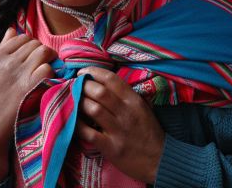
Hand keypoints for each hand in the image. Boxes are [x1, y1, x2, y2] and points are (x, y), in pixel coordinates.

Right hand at [0, 28, 56, 183]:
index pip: (22, 37)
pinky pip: (48, 68)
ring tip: (47, 70)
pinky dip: (50, 74)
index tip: (32, 57)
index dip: (30, 45)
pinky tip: (46, 82)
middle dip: (41, 52)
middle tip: (43, 64)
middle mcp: (8, 61)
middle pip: (35, 44)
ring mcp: (20, 73)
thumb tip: (11, 29)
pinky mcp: (31, 85)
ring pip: (43, 51)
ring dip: (49, 60)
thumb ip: (1, 48)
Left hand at [77, 67, 164, 183]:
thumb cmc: (149, 132)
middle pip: (99, 92)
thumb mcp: (143, 108)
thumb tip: (104, 82)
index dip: (93, 72)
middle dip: (82, 86)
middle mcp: (126, 112)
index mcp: (133, 100)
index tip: (82, 72)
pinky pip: (89, 133)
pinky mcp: (111, 147)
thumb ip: (127, 96)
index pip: (111, 79)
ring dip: (78, 103)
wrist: (160, 159)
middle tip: (73, 86)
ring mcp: (118, 130)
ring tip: (72, 102)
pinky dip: (78, 126)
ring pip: (93, 109)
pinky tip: (73, 121)